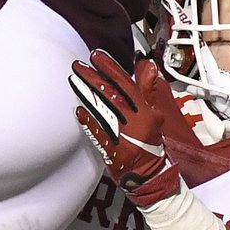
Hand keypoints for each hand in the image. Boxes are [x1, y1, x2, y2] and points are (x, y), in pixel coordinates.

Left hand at [70, 52, 183, 206]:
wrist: (149, 173)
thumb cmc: (149, 141)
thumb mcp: (154, 115)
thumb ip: (149, 90)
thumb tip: (148, 66)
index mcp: (146, 112)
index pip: (127, 86)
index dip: (112, 70)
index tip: (98, 56)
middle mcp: (135, 123)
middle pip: (112, 96)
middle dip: (94, 78)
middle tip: (78, 65)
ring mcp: (123, 137)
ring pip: (104, 111)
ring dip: (88, 95)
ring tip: (74, 80)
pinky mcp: (113, 150)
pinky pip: (99, 134)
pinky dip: (89, 122)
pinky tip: (78, 111)